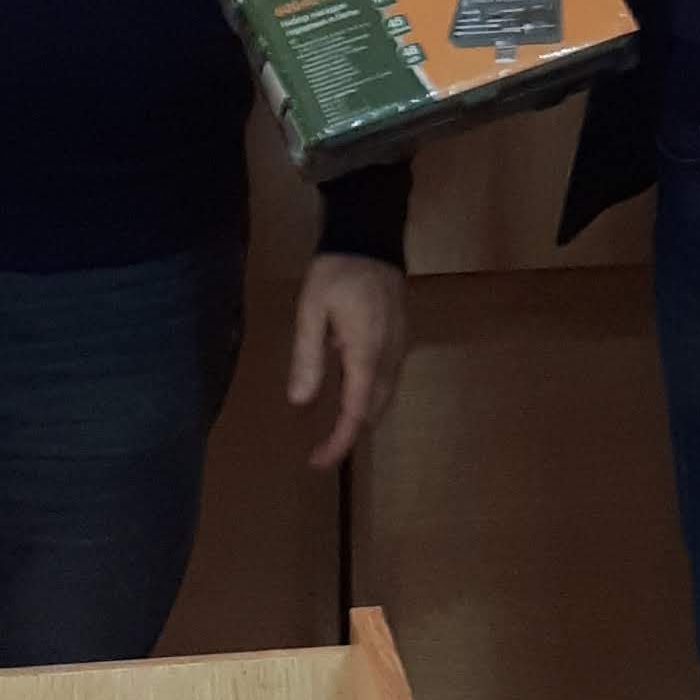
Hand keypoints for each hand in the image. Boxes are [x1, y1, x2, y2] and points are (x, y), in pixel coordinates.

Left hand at [287, 253, 406, 471]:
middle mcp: (389, 357)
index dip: (338, 441)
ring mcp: (400, 347)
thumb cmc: (337, 272)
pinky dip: (370, 397)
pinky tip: (352, 394)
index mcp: (367, 353)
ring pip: (385, 396)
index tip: (318, 462)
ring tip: (334, 429)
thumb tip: (299, 401)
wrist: (372, 237)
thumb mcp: (311, 310)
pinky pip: (388, 380)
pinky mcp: (400, 338)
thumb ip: (307, 356)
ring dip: (362, 416)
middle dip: (349, 433)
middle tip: (320, 450)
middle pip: (375, 410)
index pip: (356, 412)